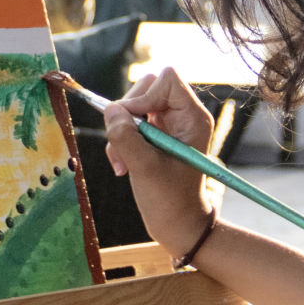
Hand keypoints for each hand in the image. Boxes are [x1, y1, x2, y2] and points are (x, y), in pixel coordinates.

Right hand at [102, 68, 215, 254]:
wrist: (177, 224)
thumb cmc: (170, 200)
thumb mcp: (145, 169)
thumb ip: (126, 137)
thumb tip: (110, 110)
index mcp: (192, 117)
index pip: (167, 80)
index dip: (145, 95)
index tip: (134, 123)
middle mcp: (182, 115)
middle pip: (146, 87)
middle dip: (127, 114)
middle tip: (122, 144)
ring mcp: (167, 124)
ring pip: (132, 105)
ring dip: (120, 131)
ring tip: (122, 162)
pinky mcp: (154, 135)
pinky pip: (128, 122)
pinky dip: (119, 141)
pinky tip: (123, 166)